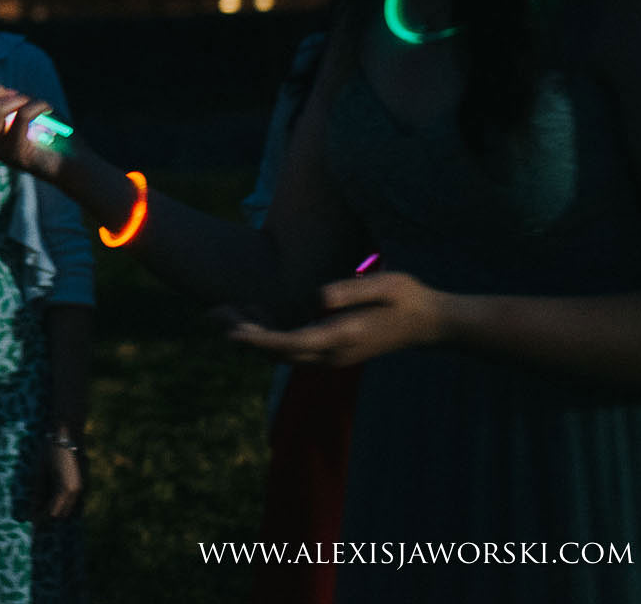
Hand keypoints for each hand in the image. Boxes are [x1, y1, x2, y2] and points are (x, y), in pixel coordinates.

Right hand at [0, 77, 58, 178]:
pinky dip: (38, 105)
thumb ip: (0, 98)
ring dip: (16, 98)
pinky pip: (21, 115)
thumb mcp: (19, 110)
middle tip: (13, 94)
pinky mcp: (17, 152)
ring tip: (32, 103)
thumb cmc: (48, 132)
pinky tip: (48, 108)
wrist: (73, 163)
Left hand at [37, 436, 82, 519]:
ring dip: (57, 509)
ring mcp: (83, 487)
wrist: (67, 432)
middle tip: (35, 512)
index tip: (31, 520)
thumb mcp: (40, 471)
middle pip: (62, 513)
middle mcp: (77, 492)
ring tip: (42, 504)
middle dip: (49, 515)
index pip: (52, 513)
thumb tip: (31, 511)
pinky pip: (74, 500)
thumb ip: (37, 492)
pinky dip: (64, 502)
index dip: (41, 518)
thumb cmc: (50, 450)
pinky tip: (53, 496)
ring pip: (69, 508)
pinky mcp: (83, 482)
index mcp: (65, 490)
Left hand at [227, 270, 449, 366]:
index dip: (258, 339)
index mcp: (342, 338)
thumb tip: (317, 297)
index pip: (291, 344)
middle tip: (211, 312)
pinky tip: (254, 312)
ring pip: (283, 354)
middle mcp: (333, 354)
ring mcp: (333, 356)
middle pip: (278, 353)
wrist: (430, 324)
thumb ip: (351, 290)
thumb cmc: (407, 297)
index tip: (230, 331)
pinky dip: (270, 335)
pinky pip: (293, 350)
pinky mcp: (332, 351)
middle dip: (244, 335)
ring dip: (253, 336)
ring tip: (225, 309)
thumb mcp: (385, 285)